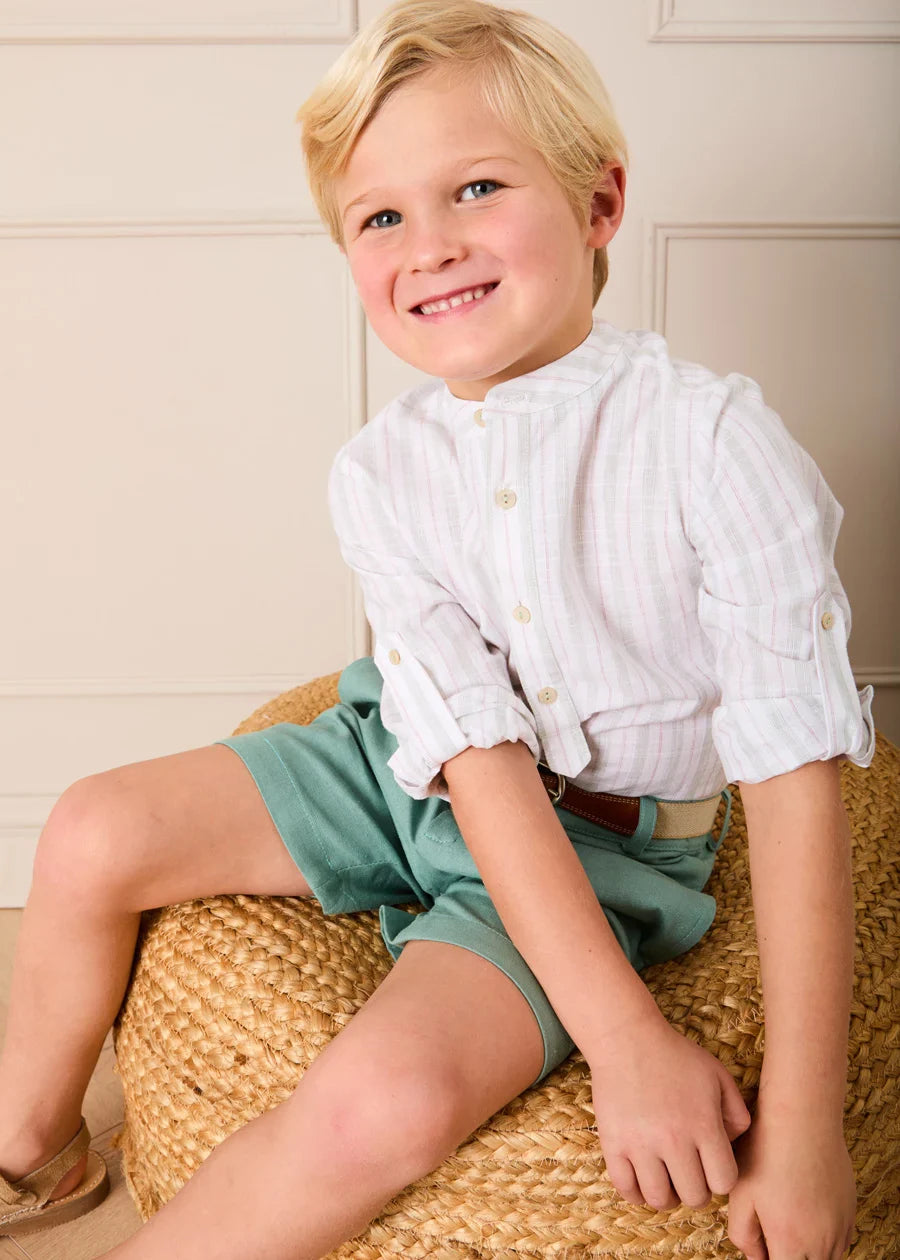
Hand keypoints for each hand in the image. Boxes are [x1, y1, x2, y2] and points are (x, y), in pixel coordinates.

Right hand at [588, 1014, 751, 1208]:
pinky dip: (636, 1192)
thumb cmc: (675, 1056)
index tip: (711, 1167)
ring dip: (667, 1195)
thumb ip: (737, 1113)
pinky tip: (642, 1177)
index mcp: (703, 1125)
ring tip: (665, 1178)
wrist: (626, 1038)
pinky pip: (626, 1189)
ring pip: (659, 1199)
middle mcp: (673, 1140)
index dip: (721, 1178)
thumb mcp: (717, 1076)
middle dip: (696, 1190)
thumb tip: (732, 1146)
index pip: (724, 1182)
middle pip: (693, 1196)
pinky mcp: (613, 1143)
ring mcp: (640, 1144)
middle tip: (689, 1174)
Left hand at [727, 1108, 855, 1258]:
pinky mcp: (849, 1210)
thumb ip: (743, 1234)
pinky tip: (806, 1215)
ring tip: (786, 1223)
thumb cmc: (766, 1151)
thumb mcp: (739, 1193)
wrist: (801, 1117)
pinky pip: (841, 1241)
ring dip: (807, 1252)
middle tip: (770, 1235)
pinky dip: (824, 1240)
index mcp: (789, 1241)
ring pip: (826, 1258)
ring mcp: (839, 1226)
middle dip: (787, 1257)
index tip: (760, 1246)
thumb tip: (755, 1254)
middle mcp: (820, 1241)